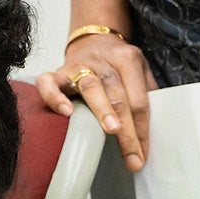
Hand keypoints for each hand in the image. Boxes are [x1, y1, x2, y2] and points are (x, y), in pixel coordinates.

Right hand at [34, 33, 157, 171]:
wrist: (92, 41)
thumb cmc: (116, 64)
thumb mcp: (139, 72)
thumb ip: (146, 96)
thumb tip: (150, 134)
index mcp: (129, 60)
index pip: (140, 100)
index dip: (142, 131)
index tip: (142, 157)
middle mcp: (105, 62)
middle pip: (119, 97)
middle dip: (127, 130)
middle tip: (132, 157)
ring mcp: (80, 66)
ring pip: (92, 88)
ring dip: (102, 110)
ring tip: (111, 131)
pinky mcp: (58, 72)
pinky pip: (49, 82)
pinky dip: (55, 96)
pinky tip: (65, 112)